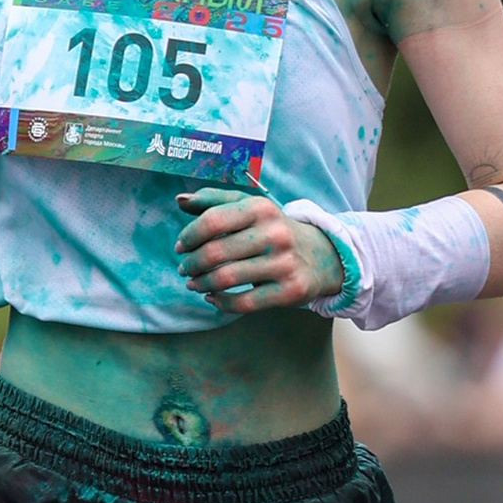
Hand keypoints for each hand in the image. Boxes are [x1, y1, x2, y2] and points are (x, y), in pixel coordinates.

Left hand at [173, 186, 346, 314]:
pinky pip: (243, 303)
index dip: (189, 236)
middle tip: (185, 269)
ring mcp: (284, 263)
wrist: (323, 255)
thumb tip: (179, 200)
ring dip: (201, 284)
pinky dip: (220, 302)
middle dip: (191, 264)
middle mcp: (275, 234)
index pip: (212, 221)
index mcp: (261, 208)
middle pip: (215, 252)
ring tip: (194, 283)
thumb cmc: (274, 229)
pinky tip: (212, 297)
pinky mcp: (290, 290)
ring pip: (226, 278)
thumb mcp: (250, 208)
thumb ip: (214, 201)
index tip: (180, 247)